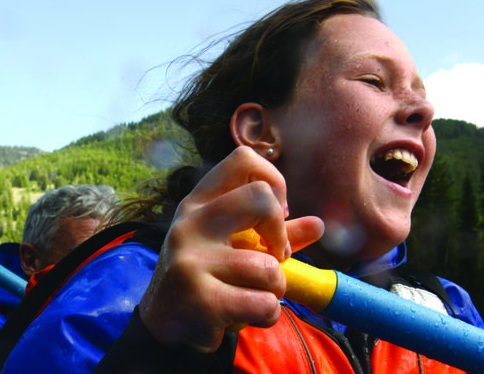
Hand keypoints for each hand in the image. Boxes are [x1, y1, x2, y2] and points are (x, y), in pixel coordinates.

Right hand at [138, 146, 324, 351]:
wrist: (165, 324)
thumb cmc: (206, 277)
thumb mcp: (233, 246)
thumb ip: (274, 234)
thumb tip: (318, 225)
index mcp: (199, 203)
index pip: (243, 160)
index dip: (273, 182)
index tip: (274, 215)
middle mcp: (191, 224)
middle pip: (261, 198)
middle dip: (281, 234)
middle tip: (274, 258)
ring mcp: (192, 260)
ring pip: (268, 267)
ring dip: (275, 289)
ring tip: (252, 295)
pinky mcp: (201, 300)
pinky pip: (263, 303)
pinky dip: (267, 314)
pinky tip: (246, 315)